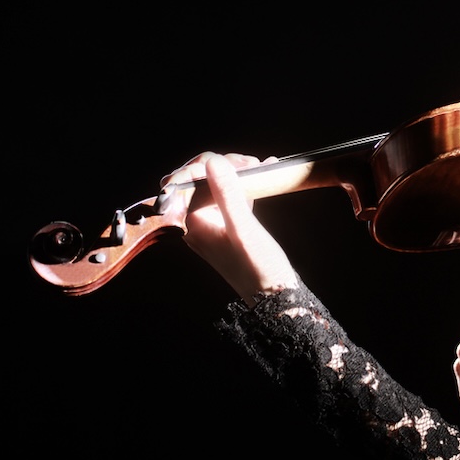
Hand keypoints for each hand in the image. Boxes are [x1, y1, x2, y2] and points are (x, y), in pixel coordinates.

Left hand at [164, 152, 297, 303]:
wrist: (273, 297)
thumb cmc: (258, 268)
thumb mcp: (244, 228)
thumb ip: (227, 194)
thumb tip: (213, 162)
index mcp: (191, 223)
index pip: (187, 179)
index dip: (210, 164)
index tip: (240, 163)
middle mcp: (194, 223)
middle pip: (197, 180)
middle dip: (222, 166)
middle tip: (251, 164)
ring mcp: (209, 226)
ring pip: (213, 187)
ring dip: (234, 173)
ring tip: (259, 168)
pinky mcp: (225, 228)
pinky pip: (226, 198)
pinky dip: (241, 186)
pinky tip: (260, 177)